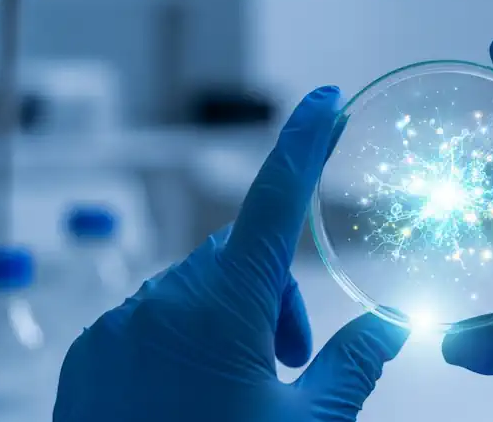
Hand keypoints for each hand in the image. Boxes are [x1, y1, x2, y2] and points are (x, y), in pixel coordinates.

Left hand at [54, 86, 407, 421]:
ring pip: (198, 285)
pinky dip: (188, 334)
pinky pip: (155, 314)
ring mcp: (122, 324)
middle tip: (292, 358)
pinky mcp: (95, 350)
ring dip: (234, 316)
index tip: (326, 100)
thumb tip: (397, 321)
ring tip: (246, 383)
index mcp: (222, 310)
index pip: (276, 200)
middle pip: (242, 256)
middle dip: (277, 293)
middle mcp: (165, 301)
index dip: (306, 143)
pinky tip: (195, 392)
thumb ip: (354, 363)